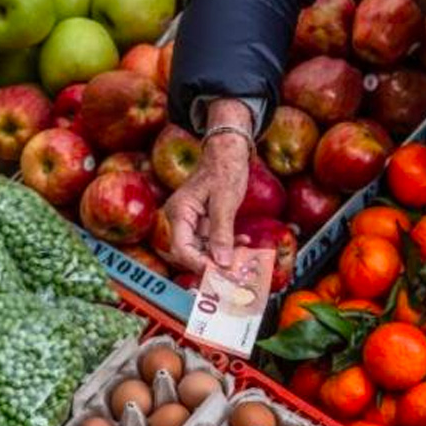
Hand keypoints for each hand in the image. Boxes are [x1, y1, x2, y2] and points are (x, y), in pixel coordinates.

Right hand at [162, 99, 252, 272]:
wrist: (229, 150)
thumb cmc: (224, 167)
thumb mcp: (225, 202)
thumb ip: (222, 234)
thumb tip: (222, 263)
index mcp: (179, 212)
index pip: (182, 249)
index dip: (200, 265)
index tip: (221, 274)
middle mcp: (182, 219)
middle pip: (192, 253)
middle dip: (215, 264)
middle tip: (237, 274)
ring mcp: (193, 221)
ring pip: (205, 250)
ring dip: (225, 256)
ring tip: (246, 259)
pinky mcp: (205, 222)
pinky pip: (214, 241)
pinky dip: (230, 245)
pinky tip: (245, 243)